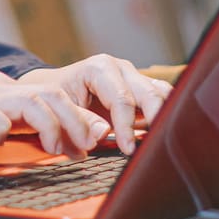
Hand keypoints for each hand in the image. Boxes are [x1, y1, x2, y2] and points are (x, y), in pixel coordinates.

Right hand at [0, 71, 112, 170]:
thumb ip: (15, 126)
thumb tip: (52, 137)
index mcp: (2, 91)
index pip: (50, 95)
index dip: (76, 116)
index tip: (93, 140)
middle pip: (50, 93)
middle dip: (76, 119)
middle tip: (89, 146)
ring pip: (31, 100)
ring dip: (52, 125)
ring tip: (59, 148)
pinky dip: (5, 129)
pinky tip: (3, 143)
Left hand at [18, 55, 169, 154]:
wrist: (55, 89)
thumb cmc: (57, 99)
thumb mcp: (61, 109)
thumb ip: (81, 120)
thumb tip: (104, 133)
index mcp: (100, 68)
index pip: (122, 99)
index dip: (126, 127)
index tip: (127, 150)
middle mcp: (121, 69)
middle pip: (150, 94)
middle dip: (154, 120)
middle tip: (152, 147)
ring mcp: (134, 76)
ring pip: (162, 93)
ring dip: (163, 115)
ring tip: (158, 139)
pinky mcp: (141, 87)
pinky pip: (162, 98)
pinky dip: (164, 114)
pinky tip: (158, 133)